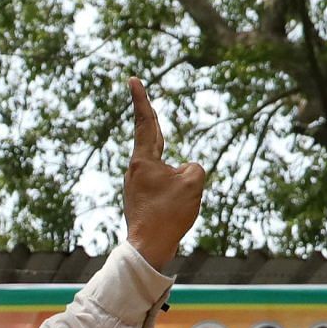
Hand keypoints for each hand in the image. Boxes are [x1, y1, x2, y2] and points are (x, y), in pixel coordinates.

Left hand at [121, 78, 205, 268]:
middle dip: (151, 121)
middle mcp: (135, 169)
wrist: (149, 247)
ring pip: (161, 167)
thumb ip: (194, 167)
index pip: (145, 122)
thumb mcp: (193, 183)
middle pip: (149, 138)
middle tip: (143, 98)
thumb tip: (184, 170)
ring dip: (172, 170)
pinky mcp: (139, 198)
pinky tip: (175, 203)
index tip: (132, 79)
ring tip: (178, 197)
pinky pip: (160, 183)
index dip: (141, 99)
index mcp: (143, 160)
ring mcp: (135, 184)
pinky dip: (171, 185)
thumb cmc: (168, 214)